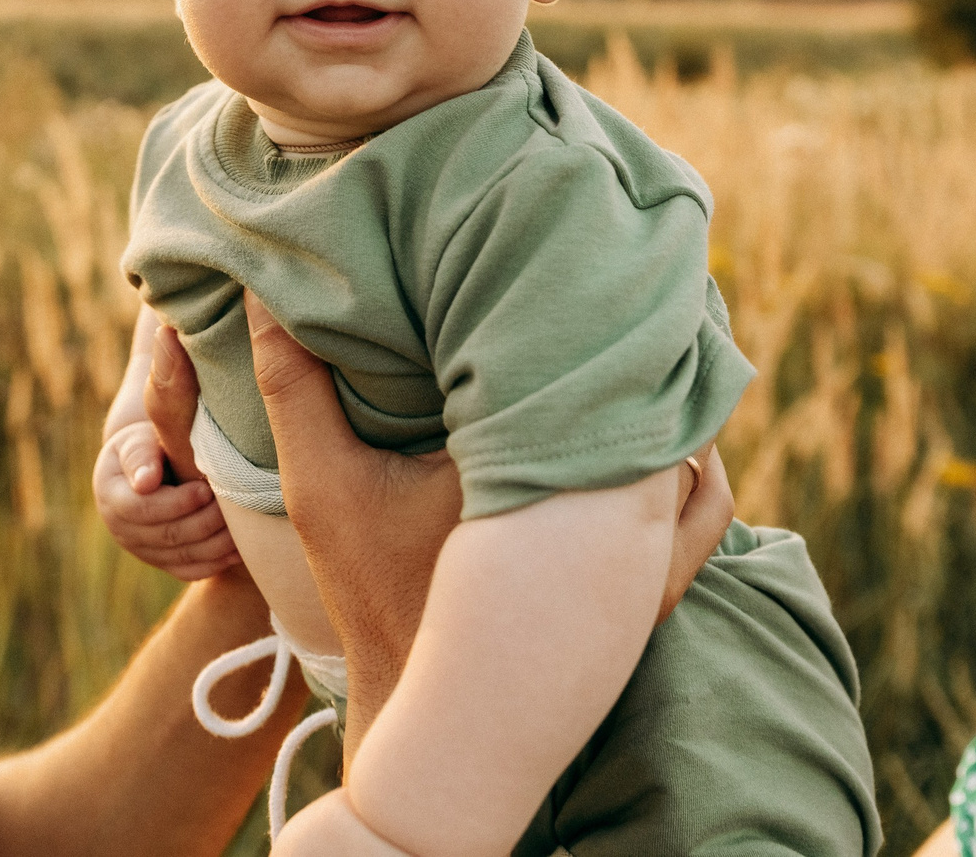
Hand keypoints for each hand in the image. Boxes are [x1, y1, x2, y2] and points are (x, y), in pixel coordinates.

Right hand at [93, 424, 238, 580]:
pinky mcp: (163, 562)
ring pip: (183, 557)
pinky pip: (190, 570)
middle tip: (231, 506)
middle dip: (203, 522)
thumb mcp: (136, 441)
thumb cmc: (145, 446)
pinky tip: (238, 549)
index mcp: (112, 498)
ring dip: (215, 544)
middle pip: (167, 536)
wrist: (146, 466)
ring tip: (241, 526)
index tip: (205, 490)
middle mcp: (123, 530)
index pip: (143, 509)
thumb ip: (140, 456)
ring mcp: (143, 551)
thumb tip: (145, 483)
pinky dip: (216, 563)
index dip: (177, 503)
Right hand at [246, 293, 737, 756]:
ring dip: (677, 400)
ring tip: (648, 342)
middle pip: (661, 395)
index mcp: (531, 474)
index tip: (578, 260)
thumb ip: (294, 389)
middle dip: (644, 335)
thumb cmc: (372, 591)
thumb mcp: (319, 487)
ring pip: (697, 452)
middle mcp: (605, 519)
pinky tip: (664, 427)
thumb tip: (267, 291)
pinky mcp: (653, 589)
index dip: (593, 303)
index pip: (593, 364)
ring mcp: (642, 561)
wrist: (428, 714)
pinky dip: (698, 467)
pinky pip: (708, 513)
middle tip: (624, 279)